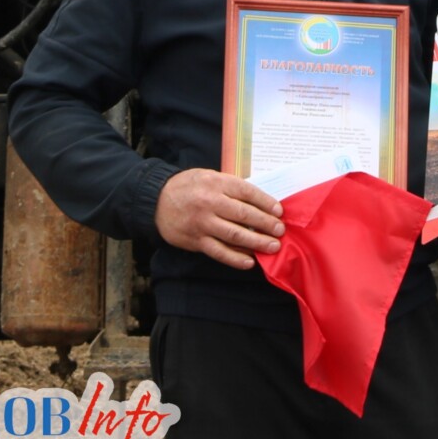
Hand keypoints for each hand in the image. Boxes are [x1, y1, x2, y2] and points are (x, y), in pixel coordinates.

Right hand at [154, 168, 284, 269]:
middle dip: (265, 224)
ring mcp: (202, 224)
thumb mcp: (210, 177)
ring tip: (273, 247)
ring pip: (234, 235)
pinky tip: (249, 261)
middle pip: (243, 215)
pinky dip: (235, 258)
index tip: (279, 211)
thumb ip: (231, 187)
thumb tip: (260, 200)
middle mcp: (210, 203)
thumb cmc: (189, 186)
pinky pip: (218, 252)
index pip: (247, 192)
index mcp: (217, 183)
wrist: (157, 200)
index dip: (265, 202)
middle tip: (280, 231)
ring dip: (256, 242)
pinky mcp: (196, 241)